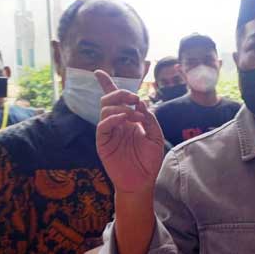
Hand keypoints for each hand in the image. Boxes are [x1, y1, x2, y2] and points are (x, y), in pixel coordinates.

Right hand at [95, 69, 164, 193]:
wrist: (142, 182)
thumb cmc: (149, 161)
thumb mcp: (156, 137)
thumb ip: (150, 119)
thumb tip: (140, 103)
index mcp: (128, 120)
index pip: (115, 99)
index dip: (106, 84)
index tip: (98, 72)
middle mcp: (116, 123)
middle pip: (109, 99)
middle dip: (121, 93)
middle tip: (135, 99)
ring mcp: (109, 132)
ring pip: (106, 109)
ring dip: (122, 107)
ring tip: (135, 116)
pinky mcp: (103, 143)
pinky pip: (102, 126)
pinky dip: (112, 118)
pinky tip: (123, 119)